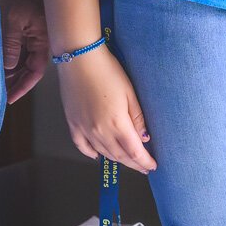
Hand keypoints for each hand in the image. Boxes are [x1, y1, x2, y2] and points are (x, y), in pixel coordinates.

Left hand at [1, 0, 49, 101]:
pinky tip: (1, 63)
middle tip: (0, 93)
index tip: (9, 98)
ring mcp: (36, 34)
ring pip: (26, 60)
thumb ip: (10, 44)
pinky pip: (22, 48)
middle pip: (30, 69)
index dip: (22, 87)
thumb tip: (8, 67)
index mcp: (43, 40)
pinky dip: (12, 58)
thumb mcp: (12, 19)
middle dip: (16, 82)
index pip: (35, 72)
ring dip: (13, 71)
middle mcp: (42, 40)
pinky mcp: (30, 27)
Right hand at [57, 46, 155, 172]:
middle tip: (143, 166)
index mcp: (117, 124)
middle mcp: (99, 131)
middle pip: (120, 156)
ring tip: (126, 160)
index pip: (134, 152)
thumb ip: (137, 119)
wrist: (79, 58)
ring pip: (103, 153)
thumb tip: (145, 138)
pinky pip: (81, 146)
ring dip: (117, 159)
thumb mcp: (130, 93)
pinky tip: (97, 155)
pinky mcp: (73, 123)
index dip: (145, 162)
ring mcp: (84, 129)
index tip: (152, 166)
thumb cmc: (107, 70)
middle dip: (133, 163)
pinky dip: (91, 153)